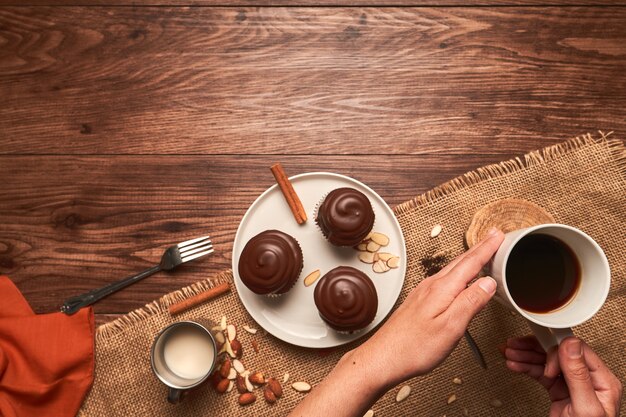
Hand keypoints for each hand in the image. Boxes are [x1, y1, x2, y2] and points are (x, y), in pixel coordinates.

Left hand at [288, 229, 503, 416]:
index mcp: (442, 290)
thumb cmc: (414, 347)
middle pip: (461, 262)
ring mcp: (423, 293)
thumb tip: (488, 282)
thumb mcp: (451, 327)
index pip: (471, 263)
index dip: (487, 249)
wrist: (383, 358)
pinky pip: (443, 280)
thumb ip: (471, 303)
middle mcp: (431, 286)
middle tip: (493, 236)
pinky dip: (456, 273)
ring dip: (468, 259)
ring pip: (451, 270)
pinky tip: (457, 279)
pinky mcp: (418, 302)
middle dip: (479, 248)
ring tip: (480, 253)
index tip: (499, 236)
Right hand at [504, 336, 622, 416]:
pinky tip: (515, 365)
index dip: (557, 352)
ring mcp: (572, 385)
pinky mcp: (560, 391)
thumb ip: (578, 376)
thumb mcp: (584, 408)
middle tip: (515, 346)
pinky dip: (526, 367)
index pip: (577, 351)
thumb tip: (571, 345)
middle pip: (558, 352)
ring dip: (526, 356)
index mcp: (601, 380)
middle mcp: (587, 379)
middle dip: (534, 348)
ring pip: (546, 361)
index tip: (545, 361)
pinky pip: (541, 373)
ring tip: (509, 353)